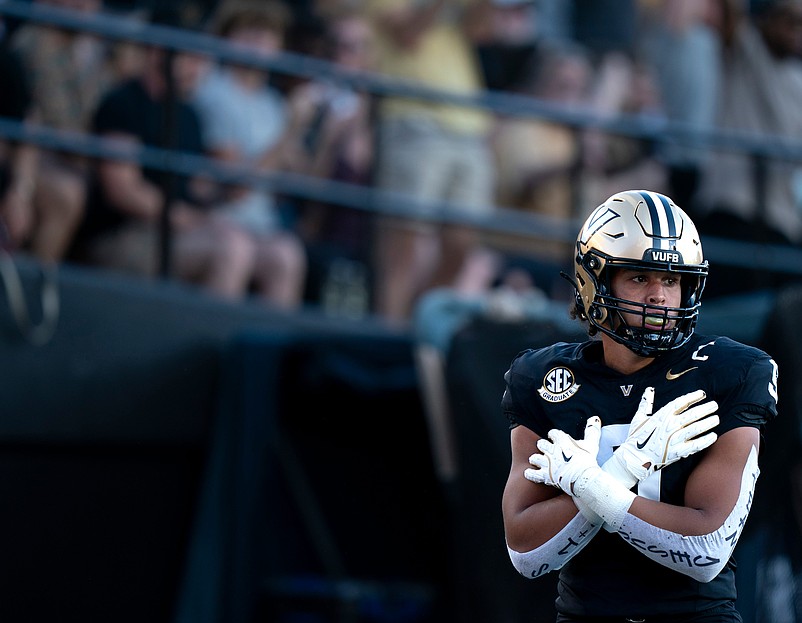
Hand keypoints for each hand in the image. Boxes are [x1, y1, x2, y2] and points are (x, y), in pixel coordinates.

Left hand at [525, 416, 601, 496]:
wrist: (585, 479)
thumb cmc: (588, 461)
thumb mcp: (592, 444)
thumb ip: (592, 431)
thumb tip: (595, 418)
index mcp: (562, 441)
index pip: (553, 433)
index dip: (553, 435)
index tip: (555, 438)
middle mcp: (552, 450)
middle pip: (541, 444)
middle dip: (543, 447)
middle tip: (548, 450)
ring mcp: (547, 463)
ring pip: (534, 458)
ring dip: (536, 459)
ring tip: (539, 461)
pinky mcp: (545, 476)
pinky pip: (532, 474)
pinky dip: (530, 474)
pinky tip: (530, 473)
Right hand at [604, 387, 718, 488]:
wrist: (634, 459)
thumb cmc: (636, 438)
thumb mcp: (638, 418)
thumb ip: (646, 403)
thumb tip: (649, 390)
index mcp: (660, 416)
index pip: (680, 403)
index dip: (692, 397)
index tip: (702, 394)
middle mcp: (669, 426)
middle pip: (691, 415)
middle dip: (704, 409)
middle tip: (714, 405)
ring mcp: (674, 440)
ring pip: (695, 429)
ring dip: (707, 423)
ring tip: (716, 419)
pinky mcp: (677, 452)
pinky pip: (695, 446)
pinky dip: (705, 441)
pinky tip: (713, 436)